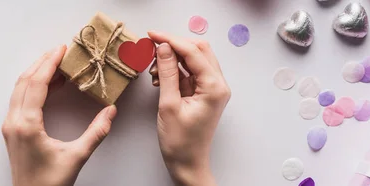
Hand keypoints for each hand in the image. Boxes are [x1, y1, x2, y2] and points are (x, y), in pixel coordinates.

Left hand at [2, 45, 116, 185]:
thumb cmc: (49, 184)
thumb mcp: (77, 157)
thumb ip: (96, 133)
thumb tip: (110, 112)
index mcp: (27, 125)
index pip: (36, 84)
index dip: (49, 64)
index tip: (62, 50)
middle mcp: (14, 122)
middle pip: (24, 81)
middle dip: (42, 62)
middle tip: (61, 51)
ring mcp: (10, 126)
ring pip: (19, 89)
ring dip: (36, 73)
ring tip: (57, 64)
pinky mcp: (12, 130)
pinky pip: (20, 100)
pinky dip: (33, 87)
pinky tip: (50, 86)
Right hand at [148, 31, 230, 185]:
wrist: (187, 163)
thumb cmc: (180, 142)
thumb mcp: (169, 105)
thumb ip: (167, 73)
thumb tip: (163, 48)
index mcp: (214, 87)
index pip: (194, 52)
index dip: (171, 40)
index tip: (152, 35)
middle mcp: (218, 84)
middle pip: (198, 50)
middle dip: (174, 45)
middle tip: (152, 46)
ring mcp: (212, 88)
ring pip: (194, 59)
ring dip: (173, 58)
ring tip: (154, 68)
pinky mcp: (203, 93)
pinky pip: (190, 72)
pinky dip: (175, 69)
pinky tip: (160, 77)